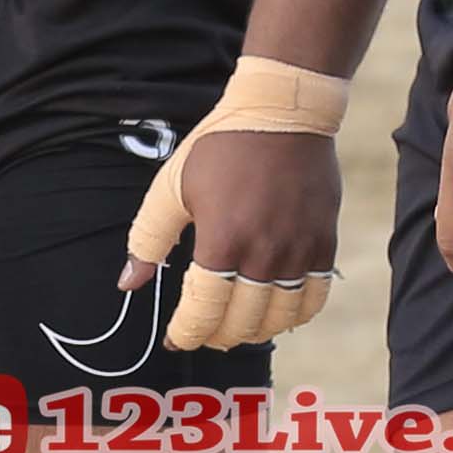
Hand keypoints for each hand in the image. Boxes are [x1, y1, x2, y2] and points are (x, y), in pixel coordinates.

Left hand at [119, 122, 337, 344]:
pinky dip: (295, 315)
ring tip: (238, 325)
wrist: (284, 113)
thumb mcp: (172, 187)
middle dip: (217, 336)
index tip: (175, 339)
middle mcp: (264, 253)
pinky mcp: (324, 243)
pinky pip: (314, 298)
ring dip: (255, 331)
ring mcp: (299, 251)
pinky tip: (277, 312)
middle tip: (204, 333)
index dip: (186, 333)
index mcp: (222, 240)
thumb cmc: (221, 147)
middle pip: (241, 322)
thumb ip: (148, 239)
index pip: (204, 312)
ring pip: (280, 319)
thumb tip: (128, 284)